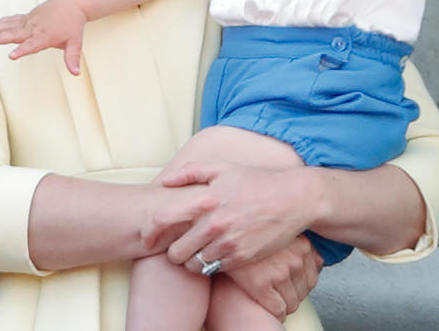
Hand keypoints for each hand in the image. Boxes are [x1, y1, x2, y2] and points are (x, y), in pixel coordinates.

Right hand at [0, 0, 86, 74]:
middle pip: (16, 34)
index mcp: (46, 36)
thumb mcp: (75, 42)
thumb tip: (76, 73)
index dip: (23, 50)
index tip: (12, 56)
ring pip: (10, 26)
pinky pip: (12, 20)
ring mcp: (30, 21)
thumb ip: (72, 58)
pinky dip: (0, 22)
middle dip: (1, 38)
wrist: (71, 2)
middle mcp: (36, 28)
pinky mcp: (27, 17)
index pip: (33, 45)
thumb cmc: (72, 23)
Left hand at [143, 161, 314, 271]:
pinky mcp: (241, 258)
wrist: (291, 199)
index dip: (149, 231)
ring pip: (193, 264)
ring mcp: (228, 243)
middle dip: (172, 251)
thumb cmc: (255, 181)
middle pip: (176, 251)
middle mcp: (214, 222)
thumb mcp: (223, 168)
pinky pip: (213, 270)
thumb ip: (191, 171)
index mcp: (206, 197)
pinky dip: (210, 265)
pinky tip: (216, 253)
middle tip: (178, 246)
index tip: (147, 238)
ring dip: (191, 260)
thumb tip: (164, 180)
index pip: (163, 218)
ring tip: (197, 250)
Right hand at [224, 236, 322, 321]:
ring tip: (271, 296)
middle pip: (304, 291)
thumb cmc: (249, 231)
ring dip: (284, 304)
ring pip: (293, 303)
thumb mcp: (279, 228)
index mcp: (301, 243)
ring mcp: (279, 271)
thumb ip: (300, 242)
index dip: (301, 284)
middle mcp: (294, 257)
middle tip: (278, 289)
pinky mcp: (262, 284)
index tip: (290, 283)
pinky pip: (278, 309)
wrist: (220, 233)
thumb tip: (319, 260)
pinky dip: (274, 312)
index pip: (313, 276)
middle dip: (293, 294)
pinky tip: (265, 303)